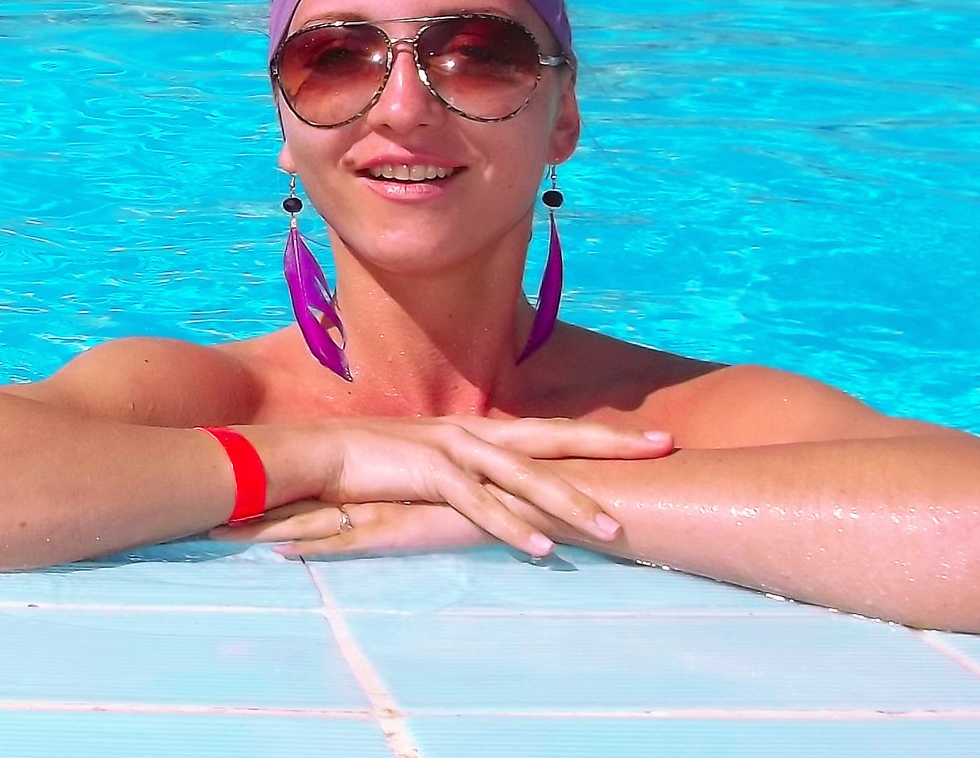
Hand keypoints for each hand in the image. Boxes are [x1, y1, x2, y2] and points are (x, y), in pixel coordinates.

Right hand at [229, 416, 669, 558]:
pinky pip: (479, 505)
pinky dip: (510, 527)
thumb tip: (498, 496)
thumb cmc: (367, 465)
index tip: (652, 437)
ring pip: (526, 477)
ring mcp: (453, 449)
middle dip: (612, 445)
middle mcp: (474, 433)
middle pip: (556, 438)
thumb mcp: (426, 468)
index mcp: (477, 431)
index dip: (603, 435)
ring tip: (614, 530)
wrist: (313, 453)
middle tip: (666, 448)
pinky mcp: (428, 473)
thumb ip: (466, 476)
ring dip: (571, 505)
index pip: (552, 431)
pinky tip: (539, 550)